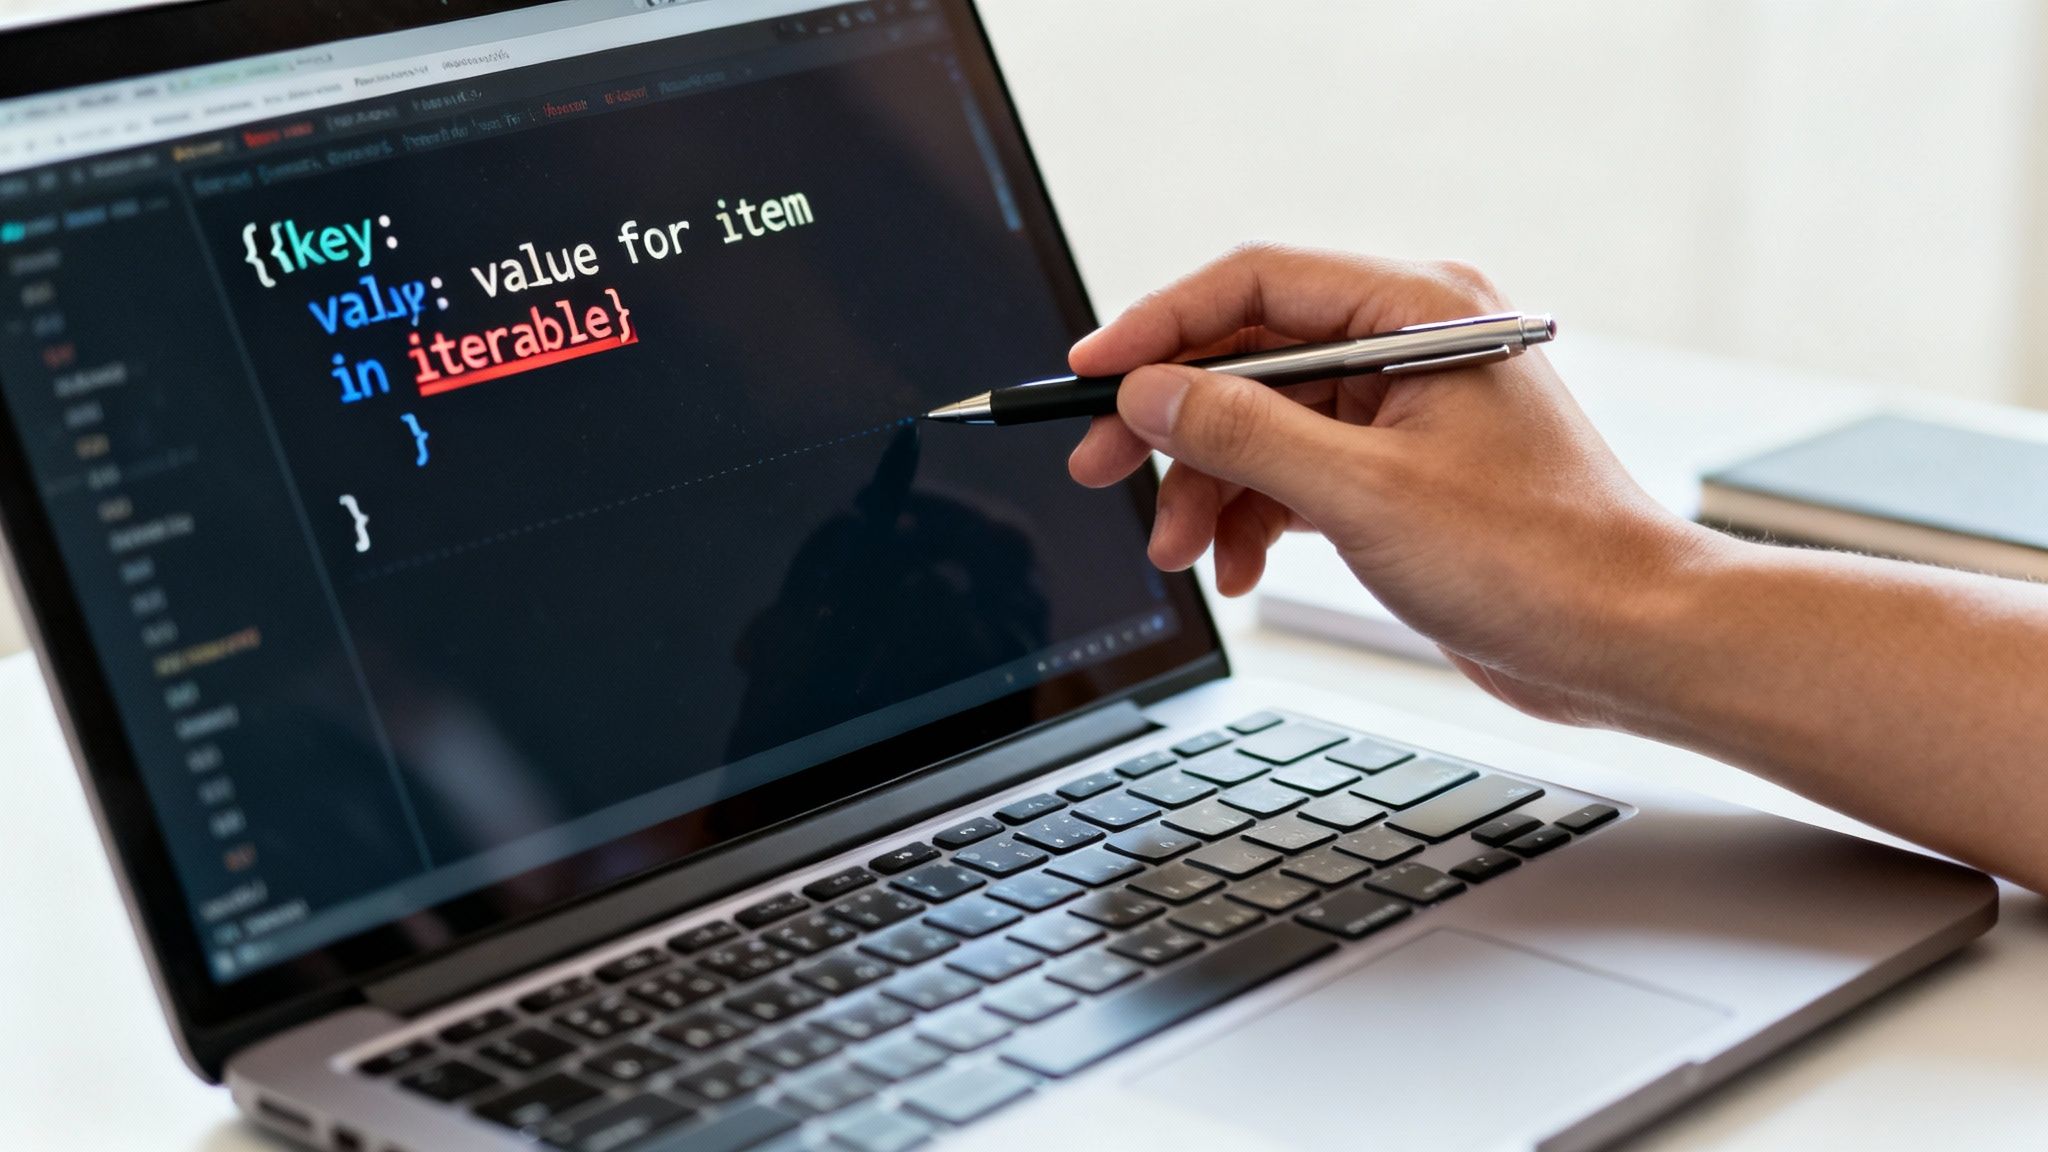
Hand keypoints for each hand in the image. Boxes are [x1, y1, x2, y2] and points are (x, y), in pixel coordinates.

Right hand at [1069, 244, 1725, 726]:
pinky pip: (1297, 473)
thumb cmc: (1536, 561)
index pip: (1253, 284)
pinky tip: (1237, 568)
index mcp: (1417, 311)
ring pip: (1264, 425)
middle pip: (1248, 358)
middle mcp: (1410, 345)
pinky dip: (1256, 517)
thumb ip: (1244, 432)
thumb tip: (1150, 392)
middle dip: (1173, 425)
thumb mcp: (1363, 493)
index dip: (1158, 325)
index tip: (1091, 372)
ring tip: (1184, 555)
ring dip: (1210, 487)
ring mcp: (1406, 410)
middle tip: (1100, 472)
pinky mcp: (1402, 472)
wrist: (1627, 642)